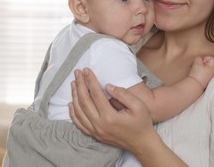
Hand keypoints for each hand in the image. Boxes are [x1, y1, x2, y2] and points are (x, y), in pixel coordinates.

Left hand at [69, 67, 186, 166]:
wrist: (142, 144)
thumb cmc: (142, 123)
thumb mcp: (138, 106)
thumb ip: (123, 94)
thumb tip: (107, 86)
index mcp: (110, 117)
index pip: (96, 94)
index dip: (90, 80)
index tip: (86, 70)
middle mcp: (99, 125)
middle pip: (84, 101)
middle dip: (79, 84)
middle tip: (77, 72)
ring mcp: (95, 132)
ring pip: (78, 112)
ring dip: (74, 96)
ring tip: (74, 83)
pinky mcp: (95, 135)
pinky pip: (79, 124)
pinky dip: (73, 113)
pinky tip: (71, 103)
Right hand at [188, 56, 213, 88]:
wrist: (194, 85)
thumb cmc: (197, 75)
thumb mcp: (197, 63)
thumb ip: (199, 58)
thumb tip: (199, 59)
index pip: (211, 58)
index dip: (204, 58)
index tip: (199, 61)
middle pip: (209, 63)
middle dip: (202, 63)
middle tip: (197, 65)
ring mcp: (210, 77)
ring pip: (206, 68)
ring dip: (200, 68)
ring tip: (196, 70)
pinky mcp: (206, 80)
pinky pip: (204, 73)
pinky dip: (200, 72)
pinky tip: (196, 74)